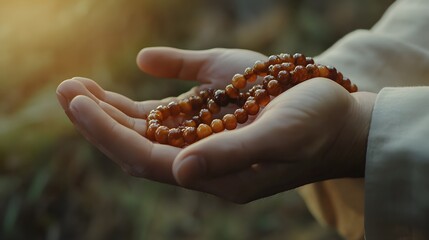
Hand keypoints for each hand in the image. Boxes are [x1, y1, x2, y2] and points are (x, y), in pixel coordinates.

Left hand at [56, 47, 375, 202]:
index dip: (109, 134)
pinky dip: (147, 91)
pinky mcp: (214, 112)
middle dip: (99, 120)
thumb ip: (233, 155)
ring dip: (112, 108)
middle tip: (66, 90)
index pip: (148, 159)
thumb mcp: (281, 138)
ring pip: (148, 127)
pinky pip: (172, 105)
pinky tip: (131, 73)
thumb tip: (181, 171)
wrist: (340, 116)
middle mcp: (204, 158)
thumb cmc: (317, 126)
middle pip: (138, 144)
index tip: (78, 103)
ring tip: (78, 86)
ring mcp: (206, 135)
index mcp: (215, 174)